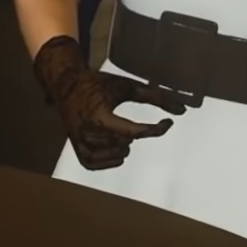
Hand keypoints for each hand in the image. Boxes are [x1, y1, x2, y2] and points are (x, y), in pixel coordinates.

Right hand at [32, 35, 187, 169]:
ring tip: (123, 135)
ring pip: (112, 154)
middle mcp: (87, 131)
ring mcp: (79, 141)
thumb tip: (181, 111)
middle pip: (124, 143)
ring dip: (123, 147)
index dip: (155, 129)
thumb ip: (155, 97)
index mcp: (99, 115)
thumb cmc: (96, 83)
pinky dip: (107, 161)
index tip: (167, 123)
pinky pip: (93, 163)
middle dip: (134, 134)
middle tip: (134, 124)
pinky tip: (116, 152)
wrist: (65, 84)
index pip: (134, 132)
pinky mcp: (75, 146)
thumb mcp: (126, 86)